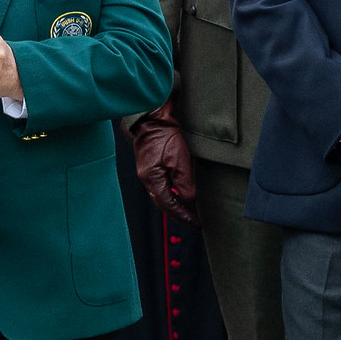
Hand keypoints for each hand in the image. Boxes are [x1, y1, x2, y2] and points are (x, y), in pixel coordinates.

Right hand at [130, 101, 198, 224]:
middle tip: (192, 219)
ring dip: (174, 203)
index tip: (194, 222)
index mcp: (152, 179)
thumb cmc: (163, 134)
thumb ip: (185, 183)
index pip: (168, 205)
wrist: (152, 117)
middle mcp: (146, 178)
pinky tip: (178, 192)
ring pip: (161, 195)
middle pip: (162, 203)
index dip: (182, 215)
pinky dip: (170, 193)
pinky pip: (159, 186)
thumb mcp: (179, 160)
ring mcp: (146, 172)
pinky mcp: (149, 166)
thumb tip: (188, 200)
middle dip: (178, 213)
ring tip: (188, 209)